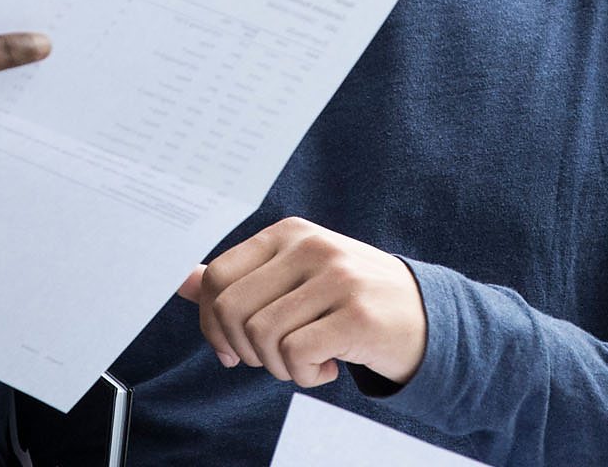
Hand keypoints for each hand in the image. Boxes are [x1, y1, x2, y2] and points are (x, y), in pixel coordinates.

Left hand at [180, 217, 427, 387]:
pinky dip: (304, 375)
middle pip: (232, 309)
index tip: (232, 349)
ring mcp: (336, 278)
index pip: (217, 277)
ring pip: (262, 336)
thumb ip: (240, 278)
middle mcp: (310, 247)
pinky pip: (296, 355)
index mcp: (287, 234)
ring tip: (305, 360)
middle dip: (243, 349)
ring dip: (277, 366)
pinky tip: (329, 366)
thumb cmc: (348, 300)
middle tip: (273, 359)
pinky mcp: (357, 315)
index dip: (211, 324)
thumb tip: (180, 280)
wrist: (427, 317)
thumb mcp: (293, 277)